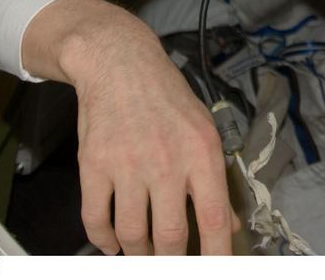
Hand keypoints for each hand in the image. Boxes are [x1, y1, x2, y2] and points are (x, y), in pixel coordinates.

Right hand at [23, 0, 236, 254]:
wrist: (120, 64)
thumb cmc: (168, 99)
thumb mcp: (205, 131)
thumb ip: (217, 181)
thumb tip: (230, 225)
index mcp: (202, 154)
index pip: (214, 219)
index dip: (216, 257)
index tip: (214, 272)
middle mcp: (166, 162)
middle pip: (171, 238)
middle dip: (172, 262)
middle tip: (172, 263)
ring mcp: (127, 165)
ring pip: (133, 236)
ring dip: (139, 254)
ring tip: (144, 254)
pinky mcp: (94, 166)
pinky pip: (96, 220)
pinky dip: (103, 241)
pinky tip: (112, 244)